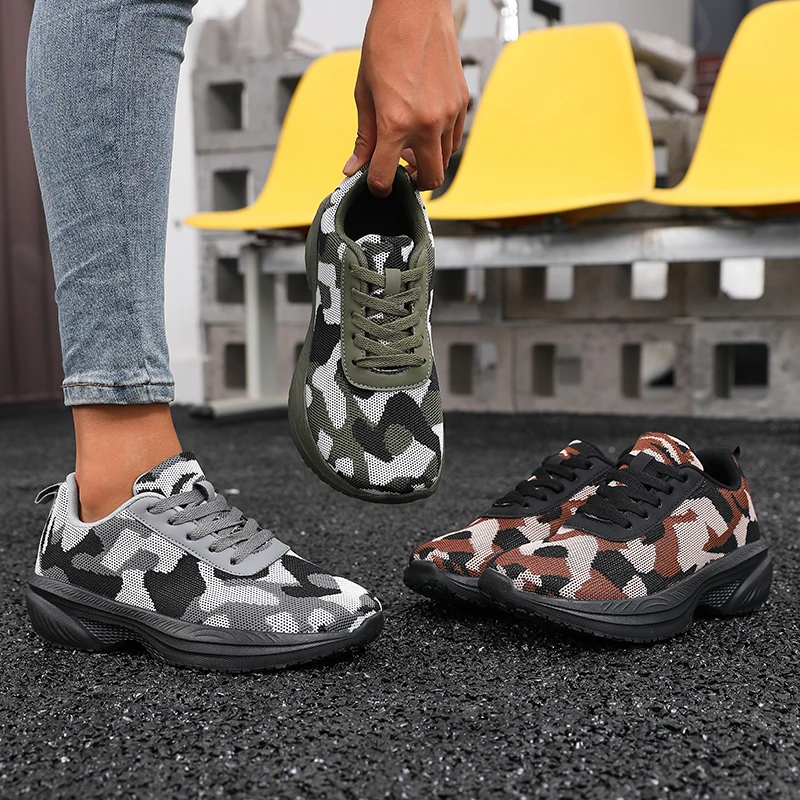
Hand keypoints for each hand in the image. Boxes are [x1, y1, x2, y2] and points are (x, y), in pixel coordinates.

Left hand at [344, 0, 469, 196]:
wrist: (414, 9)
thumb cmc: (385, 43)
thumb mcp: (364, 94)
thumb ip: (363, 137)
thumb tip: (354, 167)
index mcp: (395, 123)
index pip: (385, 176)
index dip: (378, 186)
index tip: (376, 184)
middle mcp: (426, 123)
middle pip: (430, 179)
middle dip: (415, 183)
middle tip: (402, 172)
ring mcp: (448, 114)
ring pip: (445, 160)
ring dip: (429, 162)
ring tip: (412, 147)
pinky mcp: (462, 103)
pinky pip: (455, 138)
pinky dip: (442, 143)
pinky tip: (427, 130)